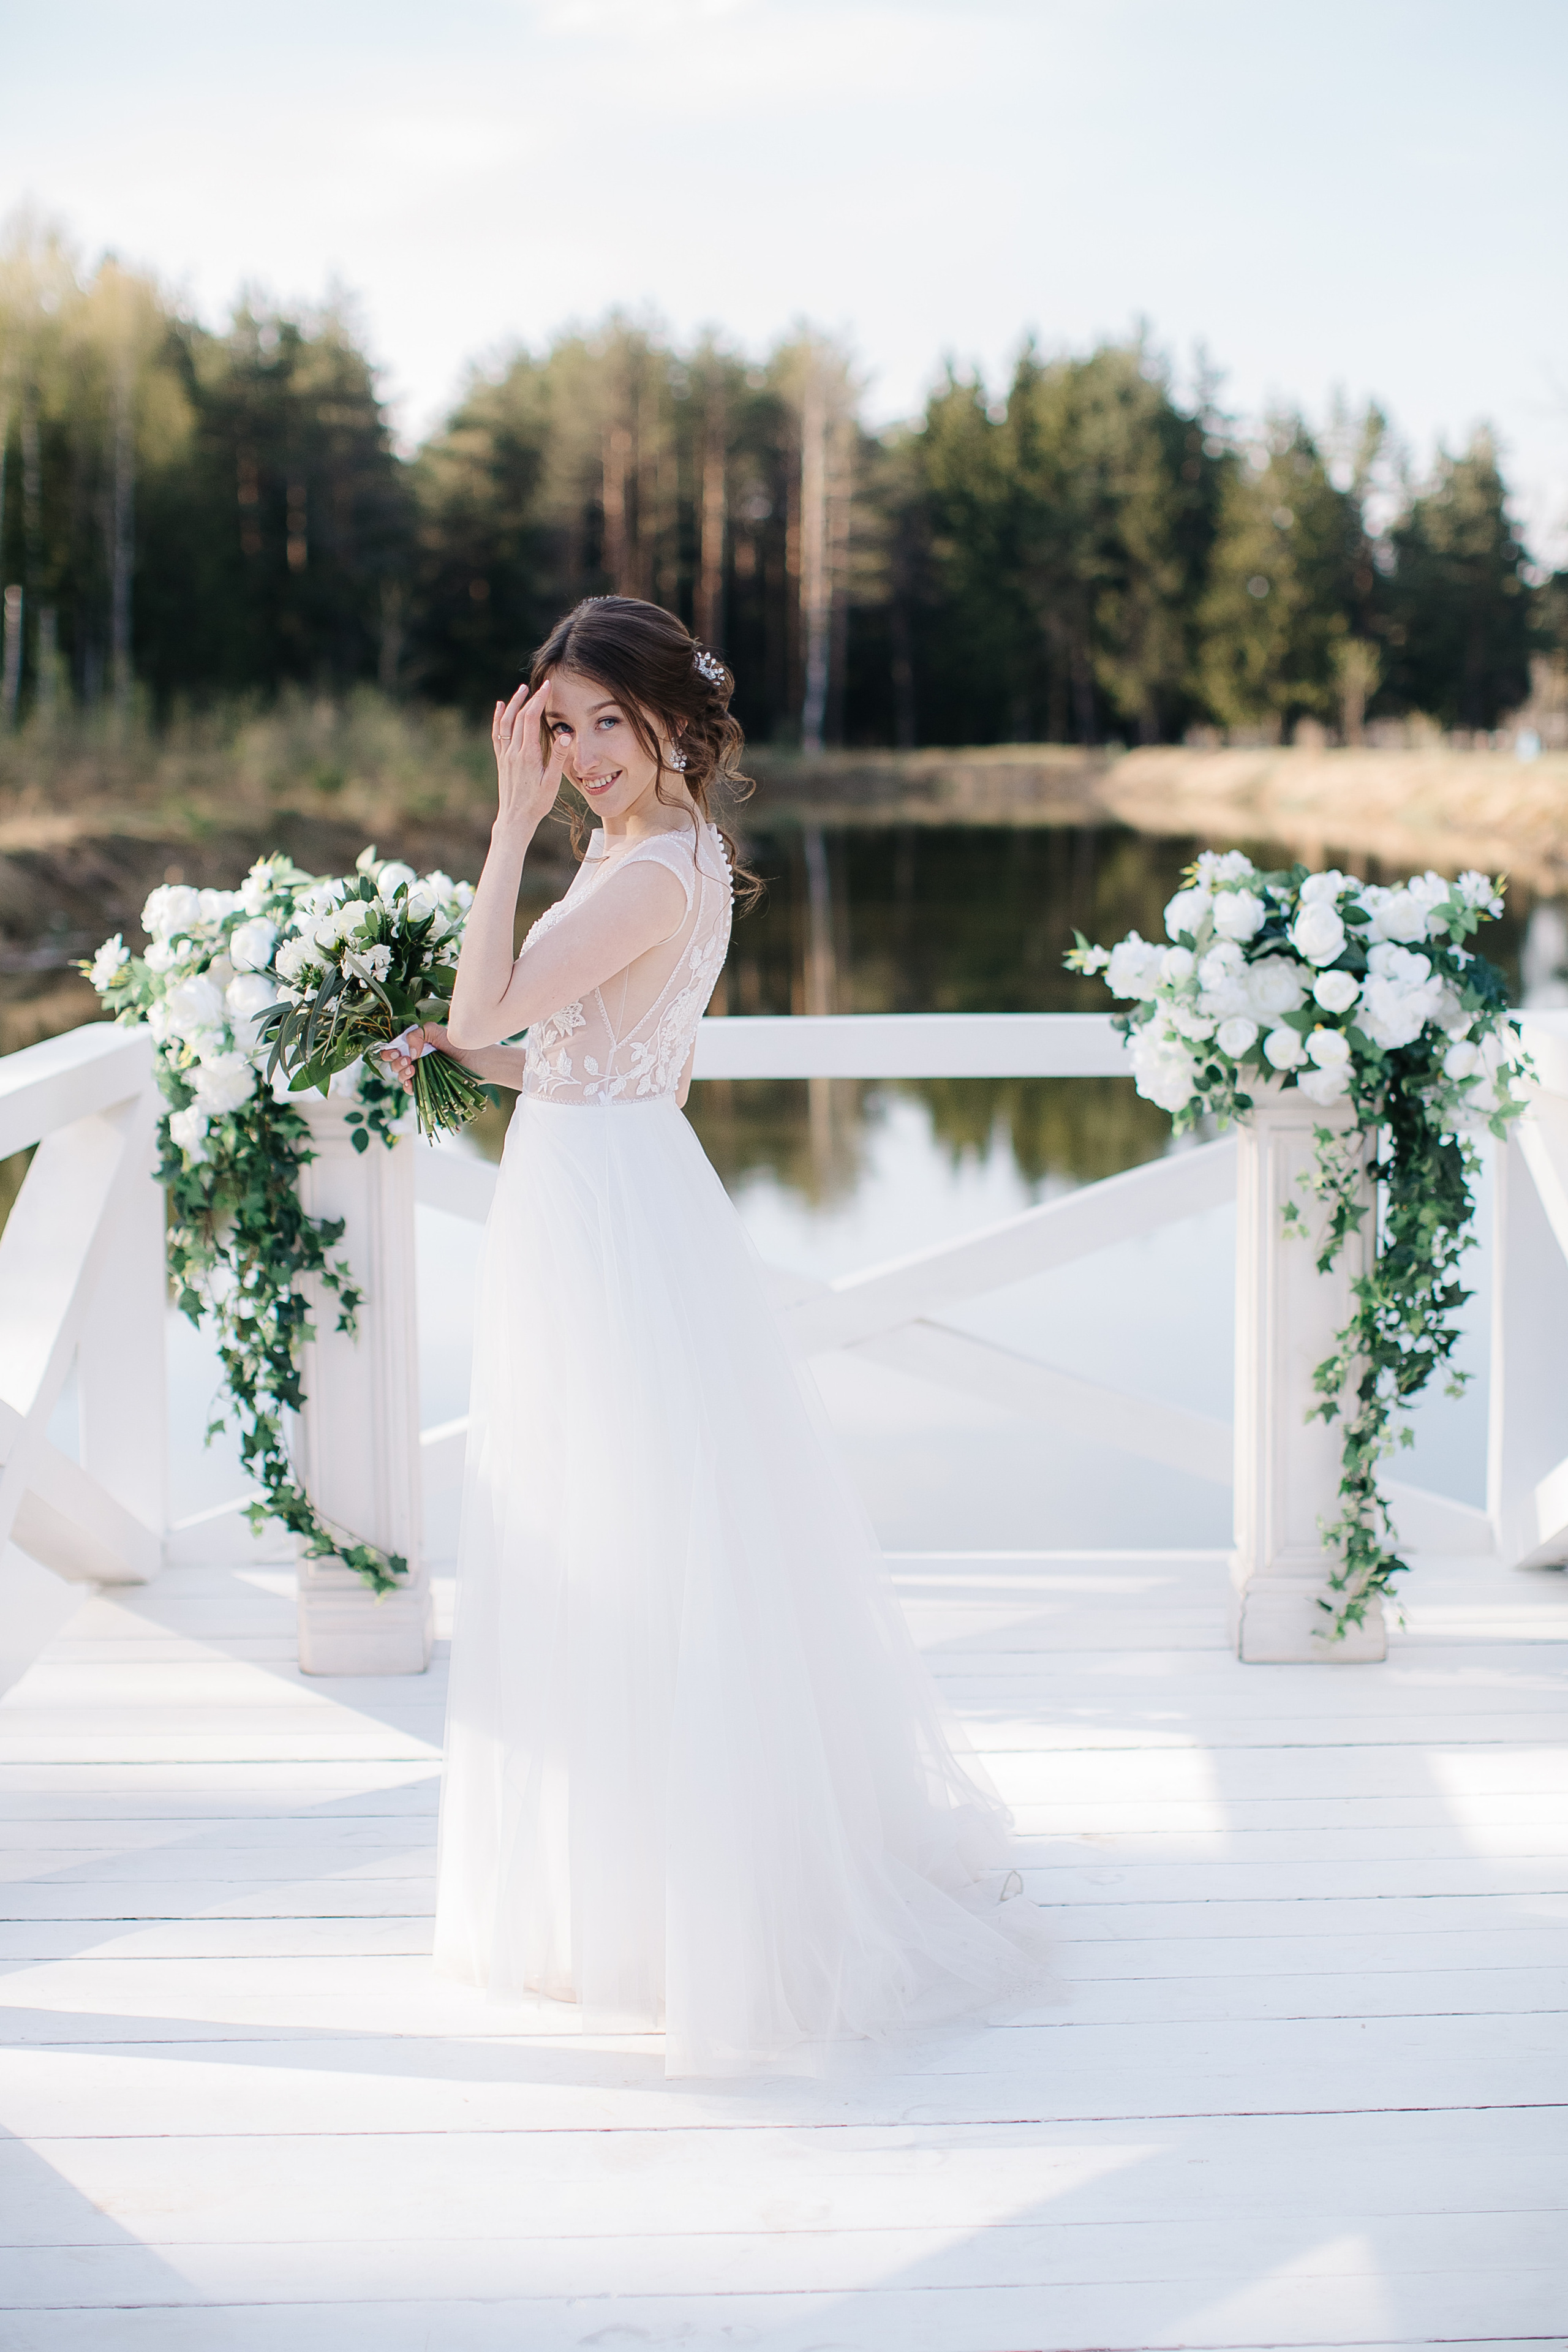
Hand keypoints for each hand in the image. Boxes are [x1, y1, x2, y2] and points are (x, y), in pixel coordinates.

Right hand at [377, 1022, 452, 1095]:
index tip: (396, 1052)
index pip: (394, 1049)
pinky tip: (411, 1082)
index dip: (389, 1051)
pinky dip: (407, 1086)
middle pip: (394, 1063)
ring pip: (401, 1076)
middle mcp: (416, 1059)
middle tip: (407, 1060)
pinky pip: (411, 1089)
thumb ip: (417, 1034)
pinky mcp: (428, 1085)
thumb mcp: (434, 1031)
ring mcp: (421, 1073)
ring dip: (401, 1073)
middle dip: (395, 1062)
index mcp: (414, 1045)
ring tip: (413, 1069)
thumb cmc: (456, 1043)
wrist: (475, 1059)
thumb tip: (410, 1053)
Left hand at [492, 674, 565, 837]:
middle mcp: (514, 752)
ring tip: (521, 689)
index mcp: (528, 755)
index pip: (531, 719)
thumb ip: (558, 758)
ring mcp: (505, 755)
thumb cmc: (536, 803)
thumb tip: (565, 735)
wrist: (515, 819)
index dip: (539, 700)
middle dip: (529, 698)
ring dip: (513, 704)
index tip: (547, 687)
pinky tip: (500, 707)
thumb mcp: (552, 783)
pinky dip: (498, 718)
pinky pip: (498, 733)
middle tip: (540, 685)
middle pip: (519, 717)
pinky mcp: (502, 760)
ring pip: (506, 722)